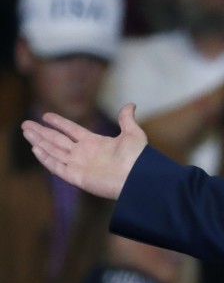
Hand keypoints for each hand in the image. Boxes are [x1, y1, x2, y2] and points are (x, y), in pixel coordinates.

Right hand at [21, 104, 147, 199]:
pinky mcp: (77, 177)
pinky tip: (35, 148)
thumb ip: (126, 119)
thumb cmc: (138, 158)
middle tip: (25, 124)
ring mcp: (80, 166)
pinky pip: (57, 167)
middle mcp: (84, 154)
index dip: (59, 123)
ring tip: (26, 132)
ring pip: (54, 151)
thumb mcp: (133, 134)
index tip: (45, 115)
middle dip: (42, 132)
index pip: (71, 130)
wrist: (139, 178)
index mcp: (95, 143)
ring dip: (40, 142)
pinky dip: (46, 158)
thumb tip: (130, 104)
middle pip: (58, 140)